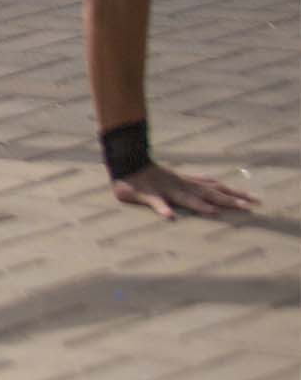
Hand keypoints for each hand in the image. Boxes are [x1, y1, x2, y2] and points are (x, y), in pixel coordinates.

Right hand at [112, 163, 258, 219]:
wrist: (124, 162)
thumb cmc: (150, 175)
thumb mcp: (176, 177)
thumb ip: (194, 179)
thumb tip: (214, 179)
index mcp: (187, 182)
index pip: (216, 186)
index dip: (235, 192)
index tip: (256, 200)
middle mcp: (180, 185)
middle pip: (207, 192)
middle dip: (227, 200)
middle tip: (248, 207)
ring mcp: (164, 189)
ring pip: (184, 197)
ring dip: (199, 205)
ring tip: (214, 213)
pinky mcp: (146, 194)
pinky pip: (156, 202)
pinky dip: (163, 209)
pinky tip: (170, 217)